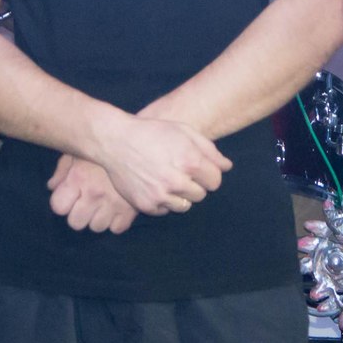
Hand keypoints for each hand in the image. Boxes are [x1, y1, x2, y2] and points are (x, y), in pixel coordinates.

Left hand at [48, 153, 137, 233]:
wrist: (137, 144)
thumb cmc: (105, 145)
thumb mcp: (79, 151)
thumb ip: (62, 169)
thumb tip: (52, 186)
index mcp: (79, 178)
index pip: (58, 207)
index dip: (61, 202)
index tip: (69, 197)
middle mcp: (94, 193)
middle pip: (75, 222)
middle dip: (78, 214)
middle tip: (86, 202)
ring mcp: (114, 204)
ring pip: (96, 227)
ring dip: (98, 218)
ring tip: (103, 204)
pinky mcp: (131, 210)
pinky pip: (117, 228)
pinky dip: (116, 221)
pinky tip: (117, 208)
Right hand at [92, 112, 229, 214]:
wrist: (116, 141)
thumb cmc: (153, 133)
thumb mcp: (184, 132)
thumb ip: (209, 150)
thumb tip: (227, 167)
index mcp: (190, 161)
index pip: (215, 181)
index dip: (208, 174)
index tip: (197, 167)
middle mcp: (177, 181)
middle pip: (201, 195)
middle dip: (195, 184)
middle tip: (179, 171)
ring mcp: (160, 195)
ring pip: (185, 206)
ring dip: (181, 195)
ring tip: (168, 179)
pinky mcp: (146, 205)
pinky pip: (165, 210)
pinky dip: (163, 201)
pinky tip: (155, 185)